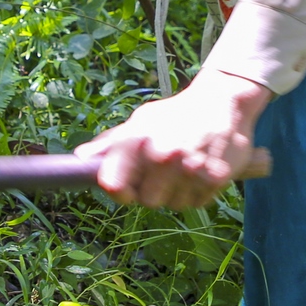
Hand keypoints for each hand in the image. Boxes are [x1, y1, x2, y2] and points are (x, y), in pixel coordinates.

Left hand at [75, 70, 271, 208]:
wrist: (224, 100)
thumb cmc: (176, 112)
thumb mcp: (142, 120)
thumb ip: (112, 142)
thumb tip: (81, 158)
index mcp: (138, 140)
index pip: (114, 185)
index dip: (118, 191)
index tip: (125, 188)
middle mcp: (162, 155)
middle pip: (147, 201)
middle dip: (153, 191)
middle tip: (164, 172)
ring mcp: (190, 167)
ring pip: (174, 205)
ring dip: (178, 193)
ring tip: (185, 168)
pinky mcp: (215, 177)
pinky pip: (197, 203)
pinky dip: (200, 192)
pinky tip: (201, 171)